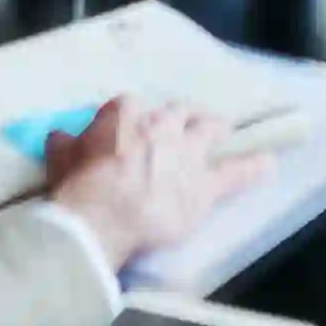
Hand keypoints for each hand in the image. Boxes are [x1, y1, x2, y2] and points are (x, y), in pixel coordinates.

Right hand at [39, 99, 247, 267]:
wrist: (102, 217)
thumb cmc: (79, 188)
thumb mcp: (62, 158)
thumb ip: (65, 143)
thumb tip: (59, 136)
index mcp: (127, 114)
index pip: (133, 108)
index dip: (134, 123)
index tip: (132, 137)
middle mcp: (163, 126)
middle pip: (181, 112)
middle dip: (185, 119)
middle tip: (184, 130)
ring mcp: (188, 153)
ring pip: (211, 131)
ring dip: (217, 133)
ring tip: (223, 136)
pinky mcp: (205, 185)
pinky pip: (236, 172)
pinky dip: (253, 167)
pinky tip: (266, 164)